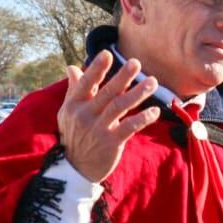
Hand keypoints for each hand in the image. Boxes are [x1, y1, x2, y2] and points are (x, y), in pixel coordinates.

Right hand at [57, 51, 162, 182]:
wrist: (76, 168)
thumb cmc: (75, 135)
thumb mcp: (68, 112)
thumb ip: (74, 89)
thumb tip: (72, 67)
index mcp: (74, 105)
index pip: (86, 84)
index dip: (96, 69)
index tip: (107, 53)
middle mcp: (85, 116)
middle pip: (107, 93)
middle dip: (122, 77)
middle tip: (136, 63)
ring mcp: (98, 130)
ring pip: (120, 107)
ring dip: (138, 93)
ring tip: (152, 81)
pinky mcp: (111, 143)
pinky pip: (130, 127)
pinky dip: (143, 118)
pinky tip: (155, 111)